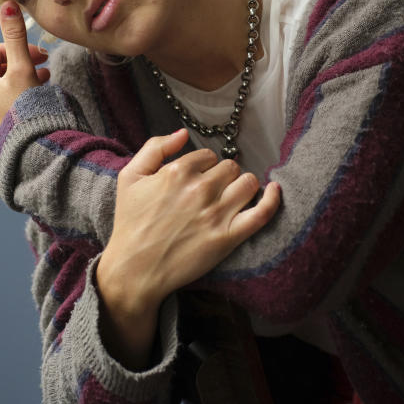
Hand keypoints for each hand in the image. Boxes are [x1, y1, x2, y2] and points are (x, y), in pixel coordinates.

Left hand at [0, 1, 50, 140]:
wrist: (32, 150)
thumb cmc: (26, 108)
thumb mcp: (22, 68)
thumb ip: (16, 36)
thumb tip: (7, 4)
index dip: (18, 48)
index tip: (39, 55)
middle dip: (22, 64)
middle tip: (44, 66)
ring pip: (3, 89)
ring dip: (23, 81)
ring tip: (44, 83)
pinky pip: (7, 107)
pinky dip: (20, 99)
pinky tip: (36, 103)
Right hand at [94, 129, 280, 368]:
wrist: (134, 269)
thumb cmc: (130, 223)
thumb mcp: (130, 177)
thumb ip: (155, 147)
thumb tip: (183, 133)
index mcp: (178, 171)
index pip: (208, 156)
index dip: (204, 167)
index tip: (198, 180)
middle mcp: (200, 189)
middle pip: (230, 168)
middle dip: (223, 176)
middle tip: (212, 192)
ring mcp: (216, 214)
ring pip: (248, 183)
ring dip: (242, 186)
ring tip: (232, 197)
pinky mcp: (228, 237)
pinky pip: (262, 212)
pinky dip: (272, 199)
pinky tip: (274, 190)